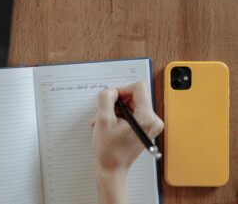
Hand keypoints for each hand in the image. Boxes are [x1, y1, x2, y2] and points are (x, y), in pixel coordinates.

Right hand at [90, 82, 162, 203]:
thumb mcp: (103, 119)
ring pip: (131, 104)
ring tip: (106, 122)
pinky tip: (110, 125)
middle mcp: (153, 120)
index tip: (112, 100)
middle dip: (117, 102)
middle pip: (134, 95)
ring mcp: (150, 125)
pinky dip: (119, 116)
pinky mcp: (146, 128)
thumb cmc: (110, 151)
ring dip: (115, 110)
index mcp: (147, 117)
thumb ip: (106, 98)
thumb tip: (110, 91)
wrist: (112, 169)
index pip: (138, 87)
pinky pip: (132, 112)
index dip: (121, 90)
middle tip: (106, 113)